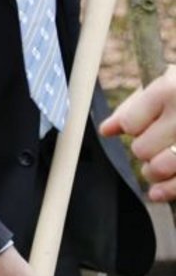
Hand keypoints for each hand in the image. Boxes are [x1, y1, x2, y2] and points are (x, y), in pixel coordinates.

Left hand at [101, 64, 175, 201]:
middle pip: (143, 149)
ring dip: (155, 172)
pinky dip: (169, 190)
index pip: (130, 124)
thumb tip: (106, 131)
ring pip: (160, 168)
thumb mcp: (166, 82)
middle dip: (144, 149)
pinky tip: (159, 192)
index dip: (133, 126)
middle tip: (156, 143)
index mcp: (171, 90)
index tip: (144, 121)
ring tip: (159, 164)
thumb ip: (134, 106)